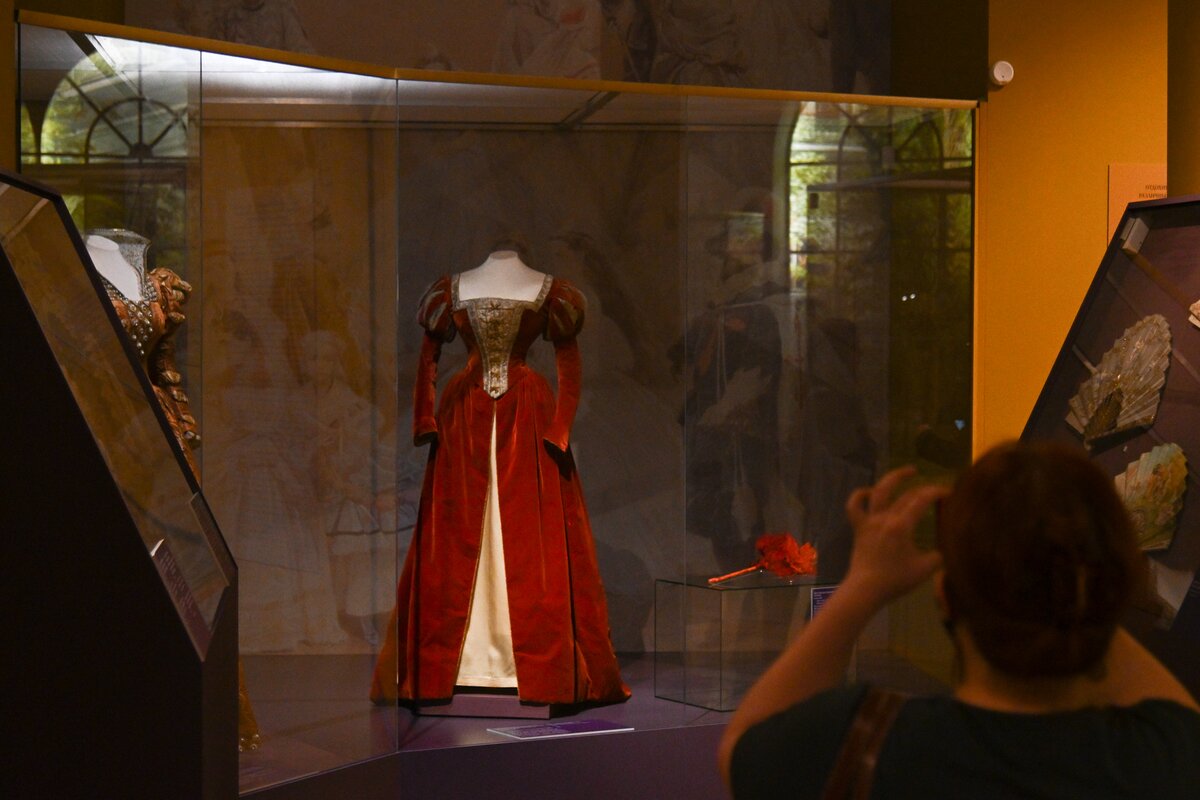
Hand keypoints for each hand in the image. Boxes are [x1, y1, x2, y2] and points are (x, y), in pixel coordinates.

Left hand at [843, 466, 948, 605]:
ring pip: (879, 491)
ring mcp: (869, 521)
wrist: (865, 590)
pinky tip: (870, 491)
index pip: (922, 500)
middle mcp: (884, 518)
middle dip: (924, 488)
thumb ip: (938, 556)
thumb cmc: (896, 580)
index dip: (937, 493)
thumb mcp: (925, 569)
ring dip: (894, 478)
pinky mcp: (859, 528)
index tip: (949, 494)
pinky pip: (854, 507)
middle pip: (906, 495)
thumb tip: (946, 549)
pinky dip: (860, 495)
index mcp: (901, 525)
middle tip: (936, 489)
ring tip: (909, 471)